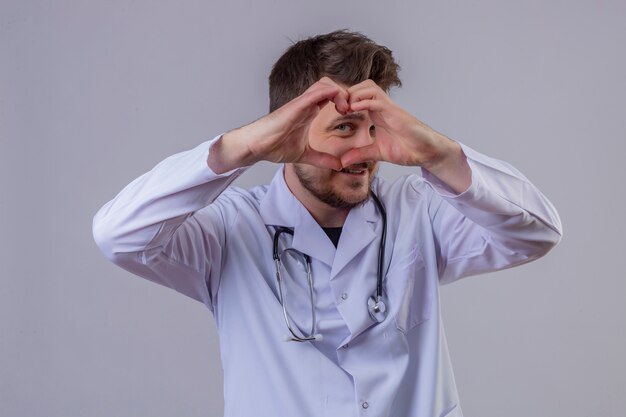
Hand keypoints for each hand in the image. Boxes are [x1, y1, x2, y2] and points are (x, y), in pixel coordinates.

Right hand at [208, 77, 348, 172]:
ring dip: (340, 92)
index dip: (344, 102)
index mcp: (309, 112)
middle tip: (350, 111)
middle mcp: (306, 104)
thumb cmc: (274, 146)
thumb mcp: (305, 155)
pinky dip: (332, 93)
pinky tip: (339, 107)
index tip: (350, 116)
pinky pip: (318, 91)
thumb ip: (322, 159)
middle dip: (345, 94)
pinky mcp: (297, 104)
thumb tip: (338, 166)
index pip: (331, 96)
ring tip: (345, 109)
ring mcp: (302, 102)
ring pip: (326, 83)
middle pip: (331, 85)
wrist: (256, 145)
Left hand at [340, 80, 446, 168]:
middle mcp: (381, 106)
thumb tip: (342, 162)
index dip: (344, 100)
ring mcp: (388, 107)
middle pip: (360, 86)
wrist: (425, 152)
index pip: (357, 96)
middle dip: (346, 93)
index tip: (335, 112)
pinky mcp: (395, 112)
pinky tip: (354, 109)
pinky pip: (377, 100)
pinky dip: (364, 101)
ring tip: (345, 109)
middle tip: (337, 108)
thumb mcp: (376, 152)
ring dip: (354, 94)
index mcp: (376, 113)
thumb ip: (360, 154)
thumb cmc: (406, 148)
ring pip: (368, 87)